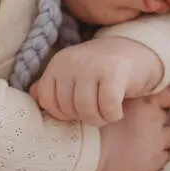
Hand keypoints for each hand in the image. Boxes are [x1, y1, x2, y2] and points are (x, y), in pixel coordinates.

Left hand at [29, 38, 163, 127]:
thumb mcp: (73, 73)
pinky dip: (113, 115)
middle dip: (84, 118)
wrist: (136, 51)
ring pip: (86, 110)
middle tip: (97, 111)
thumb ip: (53, 84)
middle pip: (68, 109)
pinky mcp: (114, 72)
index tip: (78, 110)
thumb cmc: (101, 70)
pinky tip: (118, 110)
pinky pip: (108, 107)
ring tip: (107, 112)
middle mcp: (72, 61)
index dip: (62, 114)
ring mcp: (92, 65)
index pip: (46, 100)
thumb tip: (33, 95)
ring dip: (99, 119)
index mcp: (58, 63)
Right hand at [91, 88, 169, 170]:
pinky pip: (165, 156)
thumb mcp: (111, 101)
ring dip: (160, 137)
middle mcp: (155, 119)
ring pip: (168, 135)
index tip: (156, 103)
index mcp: (146, 102)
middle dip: (156, 119)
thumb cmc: (93, 123)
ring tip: (144, 140)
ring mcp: (157, 141)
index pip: (169, 95)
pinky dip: (158, 155)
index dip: (163, 99)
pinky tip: (144, 154)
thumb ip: (127, 96)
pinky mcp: (154, 161)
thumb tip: (136, 93)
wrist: (87, 151)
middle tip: (140, 124)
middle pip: (165, 116)